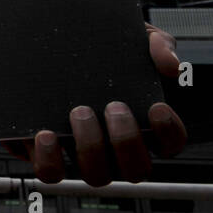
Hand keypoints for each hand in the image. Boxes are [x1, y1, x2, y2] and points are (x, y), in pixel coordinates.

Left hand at [24, 24, 186, 185]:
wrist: (41, 46)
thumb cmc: (95, 49)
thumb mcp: (130, 37)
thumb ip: (156, 44)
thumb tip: (170, 65)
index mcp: (141, 124)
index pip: (171, 144)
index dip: (169, 132)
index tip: (157, 108)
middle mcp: (114, 148)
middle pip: (136, 169)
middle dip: (127, 141)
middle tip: (114, 106)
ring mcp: (81, 154)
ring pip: (96, 175)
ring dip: (91, 148)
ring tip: (79, 111)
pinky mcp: (47, 153)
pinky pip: (51, 173)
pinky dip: (50, 159)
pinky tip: (45, 133)